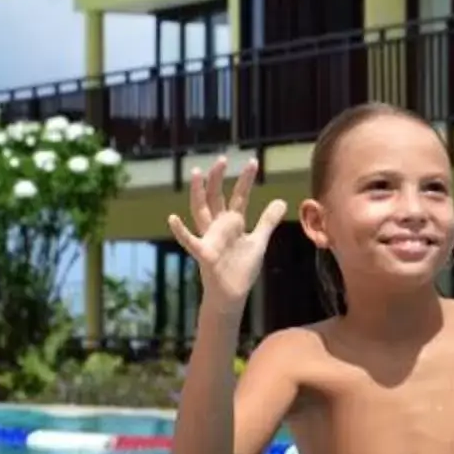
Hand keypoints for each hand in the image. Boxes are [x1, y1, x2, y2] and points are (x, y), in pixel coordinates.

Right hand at [166, 156, 288, 302]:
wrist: (232, 295)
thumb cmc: (241, 268)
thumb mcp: (258, 241)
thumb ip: (267, 221)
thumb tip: (281, 200)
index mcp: (232, 223)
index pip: (239, 196)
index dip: (245, 180)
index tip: (253, 162)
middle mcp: (218, 226)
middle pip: (216, 197)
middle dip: (218, 178)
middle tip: (222, 158)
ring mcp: (209, 238)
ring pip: (200, 210)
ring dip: (198, 192)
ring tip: (196, 172)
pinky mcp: (204, 254)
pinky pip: (189, 241)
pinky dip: (181, 231)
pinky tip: (172, 218)